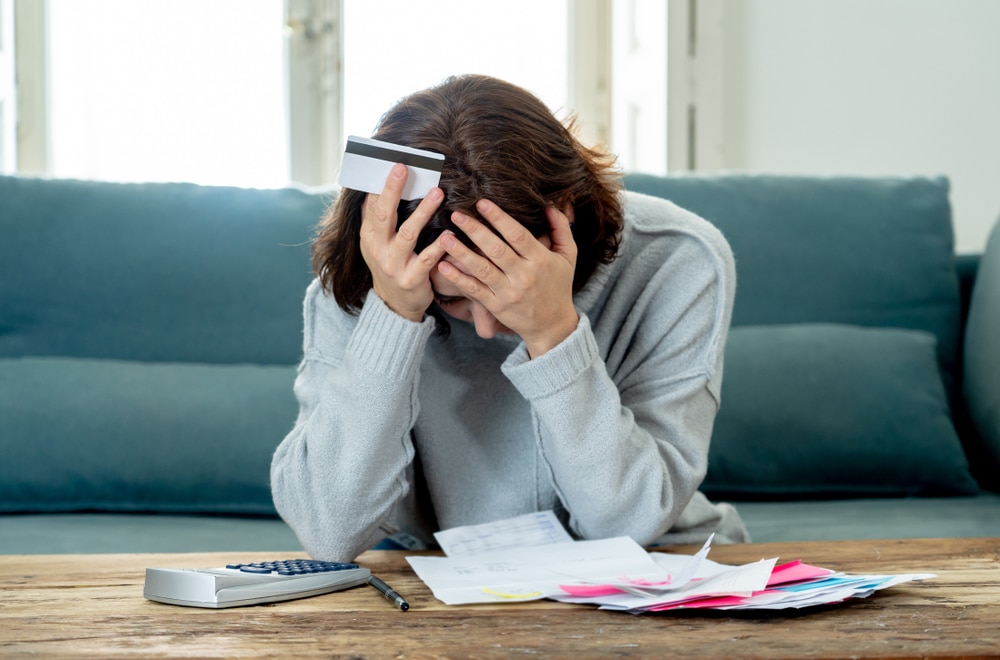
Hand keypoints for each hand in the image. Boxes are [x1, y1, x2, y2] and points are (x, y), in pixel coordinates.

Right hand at [359, 163, 448, 321]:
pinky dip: (438, 247)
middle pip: (384, 215)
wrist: (394, 305)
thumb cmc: (390, 265)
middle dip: (393, 190)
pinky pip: (425, 261)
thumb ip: (375, 218)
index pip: (372, 205)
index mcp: (369, 236)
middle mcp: (378, 249)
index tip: (395, 163)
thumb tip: (372, 187)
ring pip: (407, 235)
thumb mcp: (376, 243)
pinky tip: (449, 234)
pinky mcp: (410, 280)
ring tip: (437, 193)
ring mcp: (393, 265)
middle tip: (405, 168)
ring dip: (423, 213)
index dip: (382, 184)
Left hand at [437, 199, 578, 357]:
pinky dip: (458, 278)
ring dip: (461, 252)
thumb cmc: (558, 287)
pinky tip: (443, 266)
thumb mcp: (568, 257)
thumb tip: (550, 204)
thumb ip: (561, 229)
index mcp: (540, 260)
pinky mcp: (496, 306)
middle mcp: (523, 276)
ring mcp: (508, 292)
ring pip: (482, 269)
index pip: (517, 235)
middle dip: (475, 230)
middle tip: (456, 214)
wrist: (552, 326)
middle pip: (496, 249)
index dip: (499, 218)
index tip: (482, 203)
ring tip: (444, 237)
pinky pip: (475, 290)